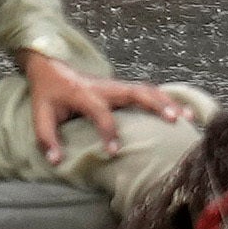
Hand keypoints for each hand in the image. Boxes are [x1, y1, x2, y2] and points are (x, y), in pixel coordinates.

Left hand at [20, 51, 194, 158]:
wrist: (51, 67)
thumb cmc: (48, 94)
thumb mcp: (40, 114)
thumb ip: (46, 138)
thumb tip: (56, 160)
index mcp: (84, 94)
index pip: (100, 112)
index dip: (107, 131)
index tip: (114, 152)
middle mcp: (105, 87)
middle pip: (135, 92)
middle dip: (155, 105)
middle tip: (173, 120)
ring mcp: (116, 86)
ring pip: (147, 90)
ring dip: (167, 102)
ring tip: (187, 117)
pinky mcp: (122, 89)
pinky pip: (148, 92)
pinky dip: (166, 100)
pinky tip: (183, 111)